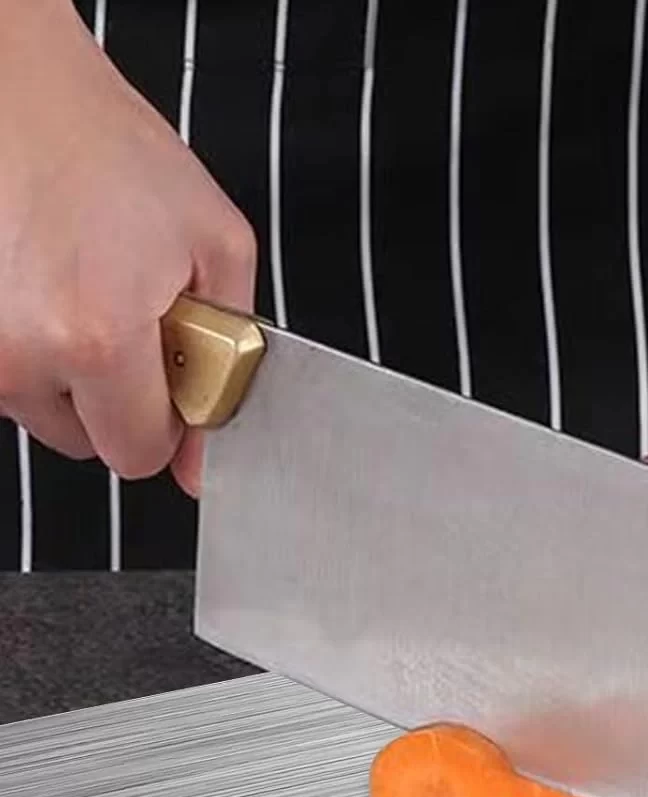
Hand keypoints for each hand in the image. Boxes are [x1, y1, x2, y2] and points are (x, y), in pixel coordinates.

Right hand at [0, 0, 256, 494]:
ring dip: (66, 369)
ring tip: (79, 287)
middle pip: (86, 441)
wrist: (15, 85)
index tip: (168, 370)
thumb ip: (227, 365)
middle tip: (123, 314)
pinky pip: (4, 373)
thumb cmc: (109, 148)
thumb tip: (199, 463)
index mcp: (94, 339)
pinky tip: (40, 282)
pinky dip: (26, 343)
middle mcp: (18, 352)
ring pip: (39, 410)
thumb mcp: (216, 247)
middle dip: (115, 395)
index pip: (137, 453)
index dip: (163, 417)